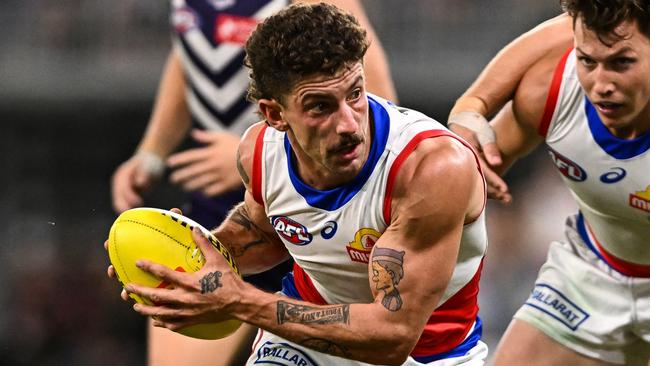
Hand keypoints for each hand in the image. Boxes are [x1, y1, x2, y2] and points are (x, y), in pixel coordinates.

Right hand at [105, 208, 183, 301]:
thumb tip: (175, 211)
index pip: (126, 247)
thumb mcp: (184, 237)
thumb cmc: (191, 247)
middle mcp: (145, 266)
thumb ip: (178, 223)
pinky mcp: (160, 292)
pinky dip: (142, 301)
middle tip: (112, 271)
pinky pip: (148, 299)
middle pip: (125, 268)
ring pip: (133, 286)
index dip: (114, 246)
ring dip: (127, 290)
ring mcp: (151, 279)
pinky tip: (140, 303)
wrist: (203, 263)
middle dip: (115, 270)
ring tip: (125, 292)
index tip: (107, 244)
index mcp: (148, 250)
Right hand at [111, 152, 164, 212]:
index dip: (129, 196)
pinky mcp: (125, 194)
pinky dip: (128, 209)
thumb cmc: (150, 163)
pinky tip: (136, 217)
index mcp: (123, 175)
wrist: (148, 160)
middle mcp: (118, 182)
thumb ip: (144, 174)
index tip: (138, 203)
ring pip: (119, 202)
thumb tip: (139, 183)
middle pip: (118, 197)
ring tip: (135, 219)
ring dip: (125, 210)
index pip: (123, 187)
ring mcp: (120, 188)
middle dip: (124, 206)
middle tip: (133, 217)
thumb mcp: (149, 167)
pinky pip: (124, 204)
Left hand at [124, 227, 242, 330]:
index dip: (149, 267)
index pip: (164, 274)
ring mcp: (187, 312)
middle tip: (127, 287)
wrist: (239, 303)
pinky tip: (155, 320)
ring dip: (146, 310)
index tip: (138, 262)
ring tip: (135, 306)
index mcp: (189, 282)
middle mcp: (185, 299)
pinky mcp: (191, 321)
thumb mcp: (217, 259)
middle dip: (139, 292)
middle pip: (156, 296)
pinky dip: (161, 322)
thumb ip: (204, 244)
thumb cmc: (228, 280)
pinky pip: (172, 324)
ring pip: (160, 313)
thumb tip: (194, 228)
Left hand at [167, 130, 242, 196]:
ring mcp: (219, 176)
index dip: (179, 160)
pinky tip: (203, 192)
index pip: (190, 157)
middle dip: (182, 175)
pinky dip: (207, 191)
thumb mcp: (222, 136)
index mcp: (210, 153)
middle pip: (193, 171)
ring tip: (185, 186)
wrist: (257, 156)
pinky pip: (214, 190)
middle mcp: (212, 165)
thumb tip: (194, 133)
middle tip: (173, 179)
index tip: (169, 163)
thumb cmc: (239, 144)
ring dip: (191, 184)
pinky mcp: (227, 184)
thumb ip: (207, 136)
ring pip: (201, 181)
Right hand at [448, 112, 511, 203]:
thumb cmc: (474, 124)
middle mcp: (464, 162)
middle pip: (478, 181)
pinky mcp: (466, 166)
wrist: (461, 118)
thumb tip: (498, 164)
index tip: (505, 190)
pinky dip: (485, 186)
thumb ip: (490, 148)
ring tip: (506, 199)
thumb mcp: (484, 133)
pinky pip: (475, 179)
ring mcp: (463, 165)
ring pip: (476, 183)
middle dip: (493, 192)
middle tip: (508, 199)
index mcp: (467, 154)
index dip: (494, 181)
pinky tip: (495, 194)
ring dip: (490, 192)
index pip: (482, 171)